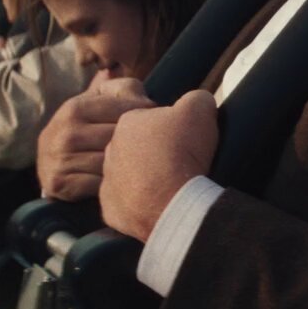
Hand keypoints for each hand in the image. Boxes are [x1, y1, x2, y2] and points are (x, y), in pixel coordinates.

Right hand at [35, 75, 154, 200]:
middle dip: (138, 144)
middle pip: (119, 139)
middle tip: (152, 149)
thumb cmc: (82, 130)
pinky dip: (110, 187)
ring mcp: (60, 159)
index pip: (124, 110)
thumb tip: (144, 95)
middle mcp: (65, 132)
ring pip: (110, 164)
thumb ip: (121, 90)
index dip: (145, 117)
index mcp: (75, 108)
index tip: (155, 124)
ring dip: (127, 168)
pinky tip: (118, 184)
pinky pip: (99, 186)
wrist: (47, 165)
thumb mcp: (94, 104)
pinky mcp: (60, 183)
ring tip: (139, 167)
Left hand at [101, 91, 218, 240]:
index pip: (147, 120)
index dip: (169, 128)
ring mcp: (108, 181)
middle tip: (177, 162)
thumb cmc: (183, 151)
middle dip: (153, 153)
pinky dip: (140, 205)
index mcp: (127, 122)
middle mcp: (111, 150)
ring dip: (145, 179)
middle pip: (135, 148)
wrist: (172, 200)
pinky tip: (158, 205)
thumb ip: (196, 99)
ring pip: (127, 176)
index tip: (184, 139)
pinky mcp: (111, 209)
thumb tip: (198, 101)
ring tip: (169, 186)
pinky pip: (124, 204)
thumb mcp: (199, 109)